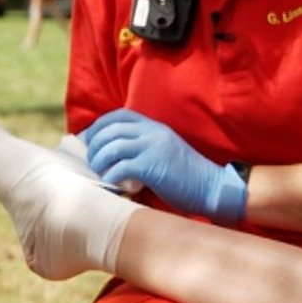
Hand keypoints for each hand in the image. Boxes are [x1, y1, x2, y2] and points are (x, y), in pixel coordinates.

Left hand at [81, 109, 247, 224]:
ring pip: (112, 147)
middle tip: (90, 160)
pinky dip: (111, 176)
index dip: (99, 126)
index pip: (119, 115)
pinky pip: (121, 167)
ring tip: (98, 172)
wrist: (211, 187)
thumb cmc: (187, 175)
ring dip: (99, 160)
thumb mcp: (166, 150)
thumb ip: (145, 146)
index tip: (90, 140)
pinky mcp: (152, 167)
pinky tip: (111, 183)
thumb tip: (116, 154)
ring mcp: (153, 148)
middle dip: (94, 145)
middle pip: (110, 130)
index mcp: (155, 126)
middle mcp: (152, 133)